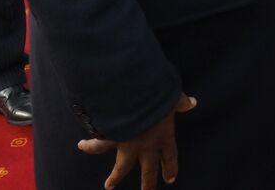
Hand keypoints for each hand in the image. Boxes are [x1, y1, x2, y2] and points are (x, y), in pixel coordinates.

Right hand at [77, 93, 195, 188]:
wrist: (135, 94)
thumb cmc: (157, 94)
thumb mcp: (173, 96)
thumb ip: (181, 102)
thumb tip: (192, 103)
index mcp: (164, 135)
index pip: (170, 155)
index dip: (170, 166)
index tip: (170, 179)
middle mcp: (147, 145)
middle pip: (148, 169)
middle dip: (148, 182)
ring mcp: (128, 145)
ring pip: (122, 168)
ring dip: (115, 177)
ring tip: (109, 187)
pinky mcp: (112, 138)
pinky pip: (99, 145)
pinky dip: (89, 145)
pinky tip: (82, 145)